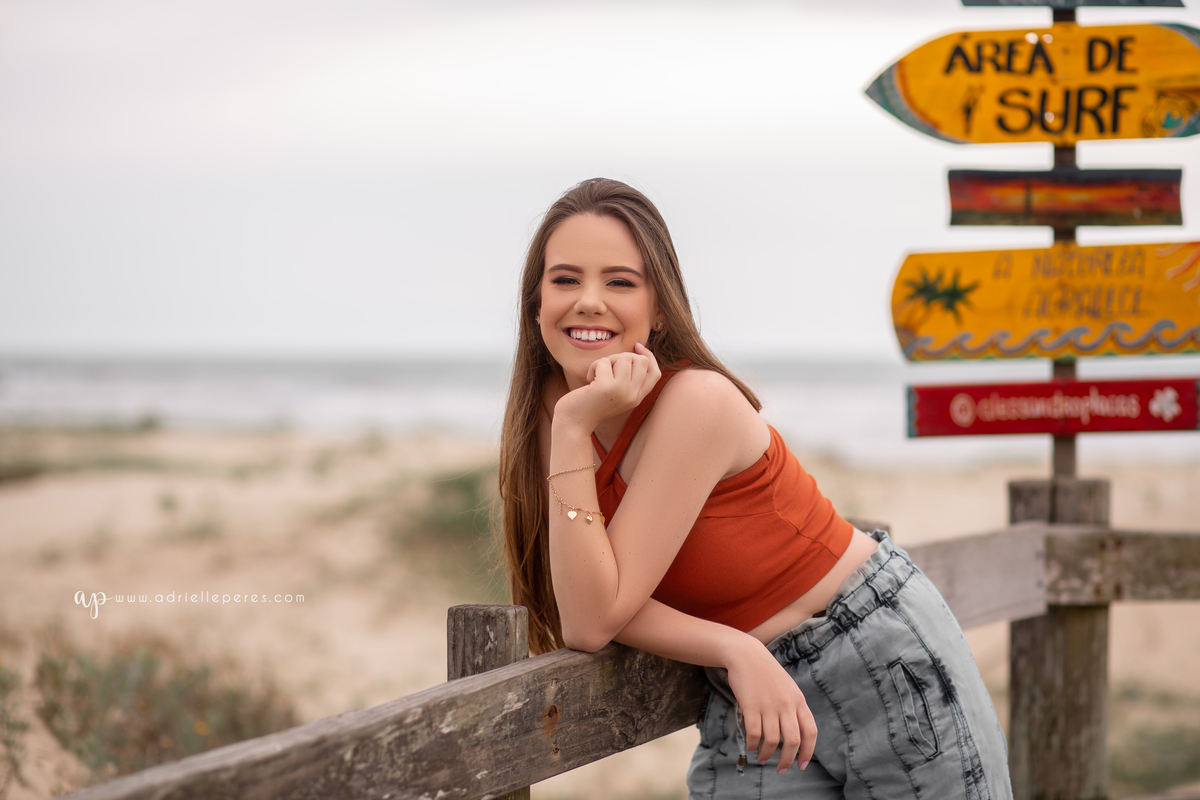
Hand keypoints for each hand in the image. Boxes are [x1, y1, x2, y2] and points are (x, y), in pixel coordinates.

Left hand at [554, 343, 661, 429]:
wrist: (574, 423)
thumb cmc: (592, 404)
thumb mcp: (616, 393)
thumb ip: (628, 379)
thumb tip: (636, 351)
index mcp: (637, 398)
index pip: (655, 373)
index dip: (649, 356)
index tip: (637, 346)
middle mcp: (633, 396)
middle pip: (641, 361)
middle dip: (623, 356)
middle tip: (608, 367)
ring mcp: (621, 391)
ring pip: (624, 357)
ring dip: (607, 360)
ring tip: (597, 374)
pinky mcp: (606, 387)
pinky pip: (603, 361)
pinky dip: (593, 366)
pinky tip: (589, 380)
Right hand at [725, 635, 816, 773]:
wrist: (746, 655)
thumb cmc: (766, 673)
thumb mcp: (787, 688)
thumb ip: (793, 708)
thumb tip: (796, 736)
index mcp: (798, 701)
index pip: (810, 732)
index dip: (808, 751)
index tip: (801, 765)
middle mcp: (786, 705)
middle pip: (792, 741)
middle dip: (787, 760)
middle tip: (780, 769)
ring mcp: (768, 705)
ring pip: (772, 740)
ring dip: (767, 755)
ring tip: (762, 759)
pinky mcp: (750, 705)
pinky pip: (754, 733)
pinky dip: (753, 744)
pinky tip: (751, 747)